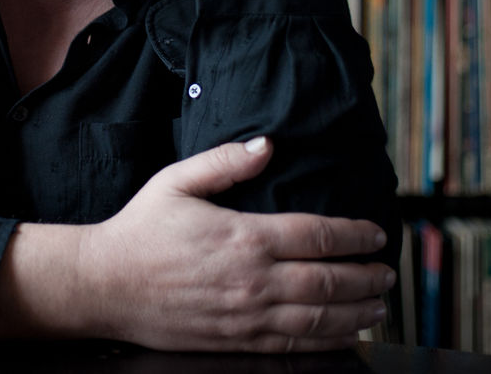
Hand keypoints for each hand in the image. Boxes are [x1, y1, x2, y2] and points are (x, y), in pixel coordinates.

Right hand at [0, 139, 395, 352]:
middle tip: (386, 272)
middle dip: (366, 277)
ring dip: (356, 312)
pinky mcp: (236, 341)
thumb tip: (267, 145)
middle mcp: (252, 279)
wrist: (104, 285)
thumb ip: (224, 161)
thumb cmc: (139, 229)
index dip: (354, 236)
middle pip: (328, 281)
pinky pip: (293, 345)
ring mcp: (246, 315)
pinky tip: (345, 335)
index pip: (316, 234)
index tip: (375, 234)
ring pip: (319, 318)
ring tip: (378, 305)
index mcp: (243, 235)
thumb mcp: (176, 180)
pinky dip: (327, 341)